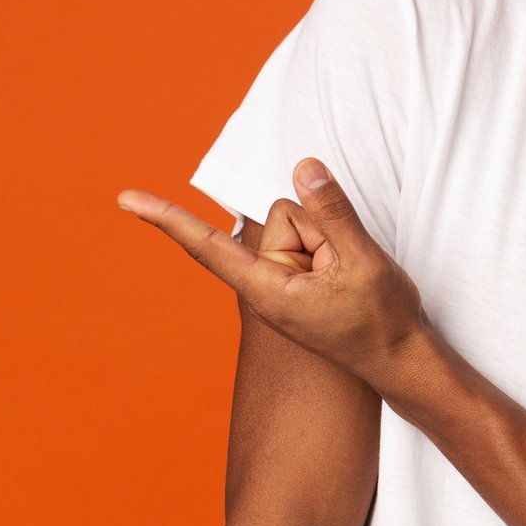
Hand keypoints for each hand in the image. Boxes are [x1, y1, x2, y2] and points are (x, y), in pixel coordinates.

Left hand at [118, 158, 428, 387]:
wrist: (399, 359)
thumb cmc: (380, 322)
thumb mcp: (362, 261)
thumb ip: (332, 211)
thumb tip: (303, 166)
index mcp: (267, 290)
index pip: (207, 245)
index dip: (168, 219)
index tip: (126, 200)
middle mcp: (264, 284)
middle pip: (280, 215)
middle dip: (317, 226)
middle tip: (345, 266)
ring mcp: (279, 282)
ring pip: (297, 222)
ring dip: (327, 237)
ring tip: (349, 274)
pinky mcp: (293, 279)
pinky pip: (307, 235)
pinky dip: (328, 244)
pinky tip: (343, 273)